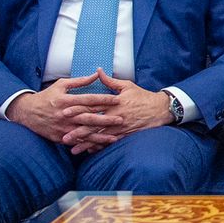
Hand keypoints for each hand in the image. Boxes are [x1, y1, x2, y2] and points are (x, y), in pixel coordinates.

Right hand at [6, 76, 121, 146]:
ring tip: (115, 137)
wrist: (27, 113)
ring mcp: (63, 127)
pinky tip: (100, 146)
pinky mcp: (60, 137)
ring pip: (84, 132)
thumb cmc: (47, 96)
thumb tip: (96, 74)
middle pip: (89, 117)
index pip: (88, 99)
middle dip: (106, 119)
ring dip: (100, 135)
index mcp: (66, 100)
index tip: (117, 99)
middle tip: (121, 119)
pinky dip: (89, 144)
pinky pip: (77, 141)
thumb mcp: (61, 85)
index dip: (103, 99)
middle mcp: (65, 115)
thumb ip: (80, 81)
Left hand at [58, 69, 175, 153]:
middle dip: (78, 131)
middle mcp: (115, 116)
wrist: (160, 109)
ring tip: (73, 149)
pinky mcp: (125, 135)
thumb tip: (98, 70)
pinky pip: (109, 142)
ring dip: (86, 143)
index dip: (78, 109)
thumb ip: (110, 80)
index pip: (92, 106)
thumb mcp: (127, 86)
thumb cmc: (142, 96)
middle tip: (64, 136)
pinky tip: (89, 151)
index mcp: (113, 103)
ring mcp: (120, 127)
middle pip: (93, 124)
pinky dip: (99, 147)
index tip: (64, 112)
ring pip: (99, 137)